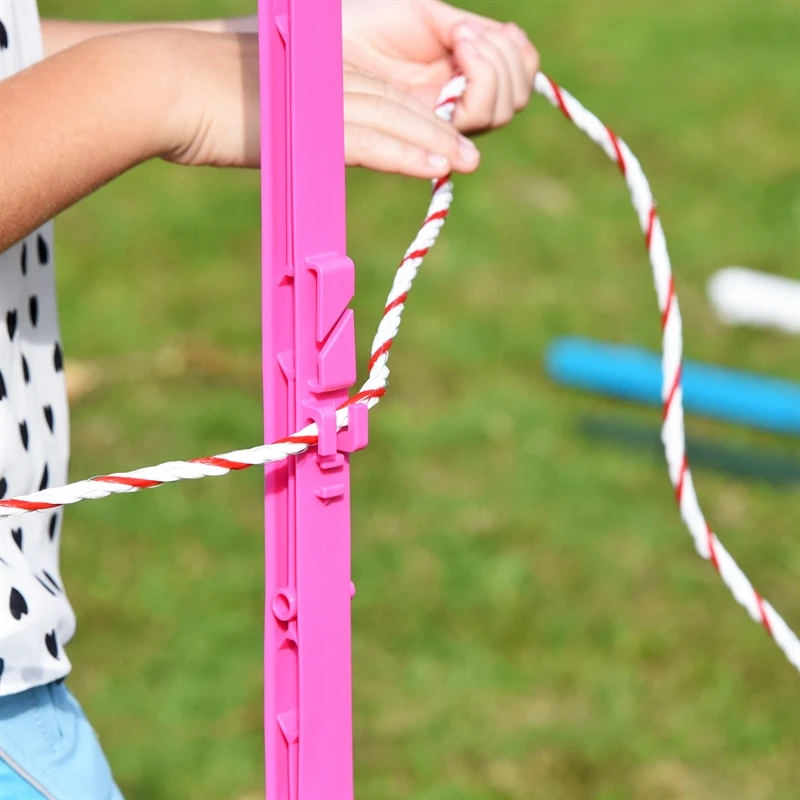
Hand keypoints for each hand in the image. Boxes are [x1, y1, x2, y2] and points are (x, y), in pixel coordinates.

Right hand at [161, 32, 478, 178]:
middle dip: (440, 129)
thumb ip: (299, 124)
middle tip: (470, 155)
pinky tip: (436, 166)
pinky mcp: (310, 123)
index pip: (383, 94)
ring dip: (435, 143)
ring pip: (394, 119)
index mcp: (322, 72)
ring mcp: (322, 98)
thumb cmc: (204, 100)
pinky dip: (406, 153)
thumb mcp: (264, 111)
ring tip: (467, 163)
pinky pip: (371, 141)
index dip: (420, 117)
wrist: (167, 86)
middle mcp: (330, 78)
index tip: (445, 141)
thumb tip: (308, 146)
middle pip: (399, 103)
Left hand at [342, 0, 538, 133]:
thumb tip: (510, 42)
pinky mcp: (426, 133)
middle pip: (512, 102)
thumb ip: (471, 35)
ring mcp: (444, 122)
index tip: (498, 29)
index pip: (519, 84)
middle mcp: (458, 106)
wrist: (338, 36)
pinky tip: (460, 50)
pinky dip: (480, 81)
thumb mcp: (434, 18)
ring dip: (492, 68)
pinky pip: (472, 121)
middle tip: (467, 35)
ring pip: (495, 113)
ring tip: (461, 39)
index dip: (520, 59)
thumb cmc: (378, 23)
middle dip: (505, 61)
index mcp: (465, 80)